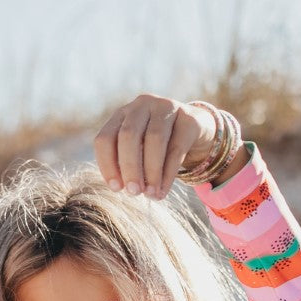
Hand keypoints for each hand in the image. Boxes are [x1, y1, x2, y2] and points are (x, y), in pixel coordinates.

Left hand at [93, 94, 218, 200]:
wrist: (195, 130)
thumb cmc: (158, 146)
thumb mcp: (138, 151)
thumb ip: (127, 165)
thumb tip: (124, 187)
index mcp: (122, 114)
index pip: (106, 138)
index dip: (107, 165)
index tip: (116, 188)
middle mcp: (143, 105)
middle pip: (129, 135)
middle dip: (129, 167)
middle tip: (133, 192)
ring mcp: (167, 107)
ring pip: (155, 139)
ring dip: (151, 172)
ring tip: (150, 194)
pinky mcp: (189, 119)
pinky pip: (177, 149)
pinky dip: (168, 174)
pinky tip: (163, 191)